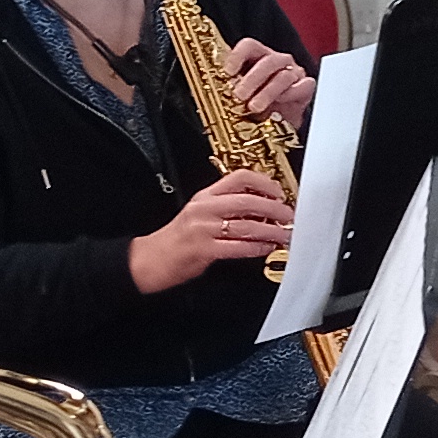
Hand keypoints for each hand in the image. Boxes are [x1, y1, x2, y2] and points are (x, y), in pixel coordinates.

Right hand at [128, 172, 294, 291]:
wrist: (149, 260)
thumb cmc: (176, 240)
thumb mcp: (199, 214)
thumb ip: (225, 208)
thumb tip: (260, 209)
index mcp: (204, 196)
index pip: (238, 178)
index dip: (264, 182)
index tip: (279, 191)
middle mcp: (204, 209)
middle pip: (247, 200)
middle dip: (274, 208)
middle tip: (289, 214)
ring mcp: (203, 229)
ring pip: (246, 224)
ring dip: (271, 230)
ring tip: (284, 234)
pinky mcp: (204, 250)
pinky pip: (238, 246)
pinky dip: (257, 247)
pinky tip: (266, 247)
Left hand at [225, 37, 316, 129]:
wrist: (279, 125)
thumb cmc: (258, 107)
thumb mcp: (242, 97)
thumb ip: (232, 90)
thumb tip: (214, 92)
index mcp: (257, 58)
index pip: (249, 46)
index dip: (237, 56)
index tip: (228, 72)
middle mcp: (276, 61)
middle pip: (267, 61)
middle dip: (252, 79)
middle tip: (239, 95)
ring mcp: (293, 72)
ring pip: (283, 75)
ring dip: (267, 92)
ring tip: (254, 107)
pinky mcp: (306, 87)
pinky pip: (302, 86)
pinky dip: (290, 95)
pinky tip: (279, 104)